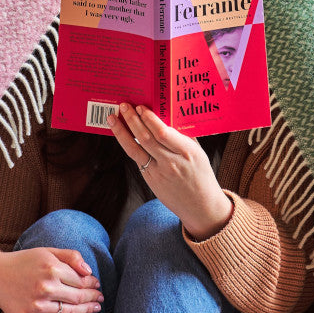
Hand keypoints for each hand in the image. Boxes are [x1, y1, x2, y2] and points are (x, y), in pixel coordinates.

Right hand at [0, 248, 103, 312]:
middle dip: (93, 298)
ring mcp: (37, 305)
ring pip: (70, 312)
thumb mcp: (47, 251)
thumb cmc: (24, 262)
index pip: (81, 280)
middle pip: (78, 297)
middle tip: (100, 298)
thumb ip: (70, 256)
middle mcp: (45, 287)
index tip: (97, 284)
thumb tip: (89, 270)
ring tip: (94, 309)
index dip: (92, 283)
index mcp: (51, 267)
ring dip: (86, 311)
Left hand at [108, 103, 232, 238]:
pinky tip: (122, 134)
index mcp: (187, 153)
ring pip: (135, 150)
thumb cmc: (201, 175)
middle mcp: (171, 163)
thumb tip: (168, 115)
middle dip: (132, 120)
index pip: (163, 133)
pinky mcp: (150, 181)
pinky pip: (137, 159)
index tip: (141, 107)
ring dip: (121, 132)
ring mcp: (159, 173)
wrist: (201, 206)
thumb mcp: (198, 153)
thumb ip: (184, 136)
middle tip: (124, 106)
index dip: (149, 119)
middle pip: (146, 138)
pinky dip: (129, 145)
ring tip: (112, 118)